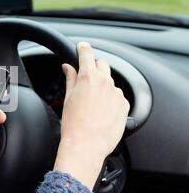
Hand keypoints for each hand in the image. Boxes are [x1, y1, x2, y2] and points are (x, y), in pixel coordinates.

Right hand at [54, 42, 129, 189]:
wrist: (86, 145)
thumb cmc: (73, 124)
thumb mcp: (68, 98)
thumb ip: (70, 78)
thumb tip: (68, 67)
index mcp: (88, 77)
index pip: (87, 53)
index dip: (83, 48)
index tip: (82, 47)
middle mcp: (105, 82)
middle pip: (102, 64)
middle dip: (94, 67)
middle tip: (85, 78)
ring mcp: (117, 93)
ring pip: (110, 82)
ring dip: (102, 86)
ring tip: (92, 103)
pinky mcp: (124, 105)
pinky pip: (118, 96)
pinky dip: (110, 99)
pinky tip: (101, 111)